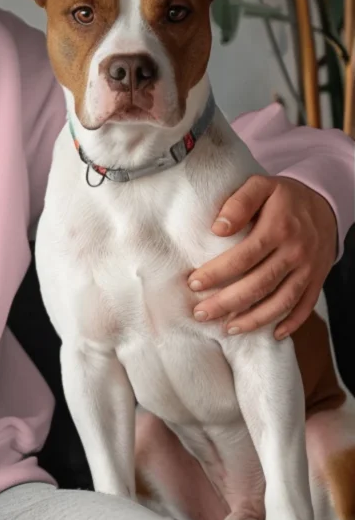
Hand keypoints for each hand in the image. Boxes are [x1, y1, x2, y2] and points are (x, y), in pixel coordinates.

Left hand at [188, 175, 336, 339]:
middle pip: (259, 284)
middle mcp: (295, 252)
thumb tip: (218, 228)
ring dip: (254, 319)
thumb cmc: (282, 196)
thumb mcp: (261, 185)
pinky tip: (271, 334)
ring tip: (227, 328)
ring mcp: (308, 269)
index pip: (243, 257)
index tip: (194, 283)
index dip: (218, 273)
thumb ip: (238, 203)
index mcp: (278, 228)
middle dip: (227, 303)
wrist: (325, 204)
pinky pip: (305, 306)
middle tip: (201, 313)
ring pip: (281, 301)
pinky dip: (290, 323)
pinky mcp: (317, 279)